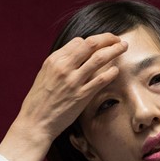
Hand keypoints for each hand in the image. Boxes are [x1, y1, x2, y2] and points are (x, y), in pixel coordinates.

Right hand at [0, 33, 127, 160]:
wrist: (35, 122)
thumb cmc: (39, 100)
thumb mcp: (45, 75)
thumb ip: (60, 63)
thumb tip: (77, 54)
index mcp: (54, 60)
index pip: (78, 41)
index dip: (92, 41)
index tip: (100, 45)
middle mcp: (64, 67)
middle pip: (91, 44)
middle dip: (108, 38)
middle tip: (118, 39)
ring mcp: (73, 81)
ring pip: (99, 58)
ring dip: (115, 50)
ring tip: (124, 47)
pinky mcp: (81, 96)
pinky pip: (101, 79)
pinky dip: (111, 72)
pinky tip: (116, 70)